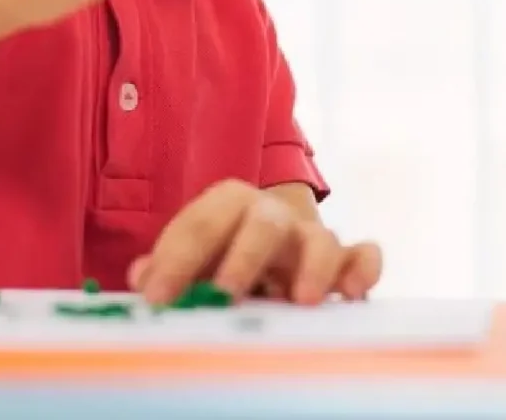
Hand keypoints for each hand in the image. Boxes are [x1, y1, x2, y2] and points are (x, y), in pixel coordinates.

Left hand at [128, 179, 383, 306]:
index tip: (157, 298)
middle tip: (225, 294)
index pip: (201, 222)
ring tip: (300, 301)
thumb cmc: (226, 250)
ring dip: (312, 267)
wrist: (275, 238)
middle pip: (263, 221)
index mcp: (229, 205)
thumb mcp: (194, 255)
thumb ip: (168, 265)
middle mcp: (273, 214)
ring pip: (321, 238)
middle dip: (243, 256)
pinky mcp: (346, 260)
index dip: (175, 258)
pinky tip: (351, 294)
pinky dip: (362, 269)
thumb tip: (141, 277)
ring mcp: (312, 235)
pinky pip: (364, 255)